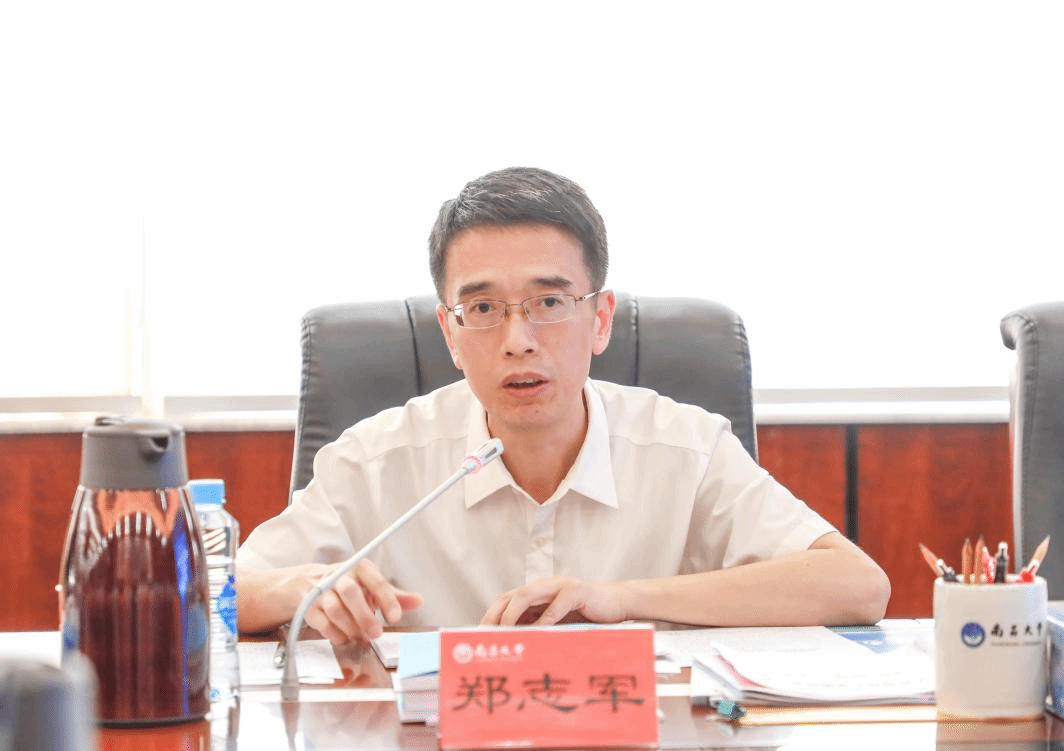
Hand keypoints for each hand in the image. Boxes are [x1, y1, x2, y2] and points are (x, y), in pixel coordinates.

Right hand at [303, 559, 421, 644]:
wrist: (310, 582)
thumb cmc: (350, 585)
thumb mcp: (372, 586)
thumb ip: (395, 596)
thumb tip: (419, 601)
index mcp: (359, 568)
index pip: (375, 581)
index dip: (387, 600)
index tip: (395, 617)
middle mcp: (339, 576)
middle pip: (350, 592)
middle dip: (364, 615)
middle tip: (376, 633)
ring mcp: (322, 591)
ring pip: (335, 609)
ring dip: (350, 627)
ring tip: (361, 636)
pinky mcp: (309, 607)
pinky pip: (321, 623)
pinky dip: (335, 634)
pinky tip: (345, 638)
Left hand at [480, 577, 629, 626]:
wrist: (619, 603)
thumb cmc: (587, 615)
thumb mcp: (558, 622)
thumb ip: (537, 627)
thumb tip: (512, 645)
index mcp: (538, 592)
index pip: (506, 599)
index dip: (491, 615)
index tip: (478, 635)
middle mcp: (545, 585)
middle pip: (511, 595)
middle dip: (495, 614)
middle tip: (484, 634)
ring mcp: (561, 585)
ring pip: (527, 594)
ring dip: (513, 614)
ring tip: (504, 631)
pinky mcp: (577, 590)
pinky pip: (556, 605)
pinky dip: (544, 620)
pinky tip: (537, 633)